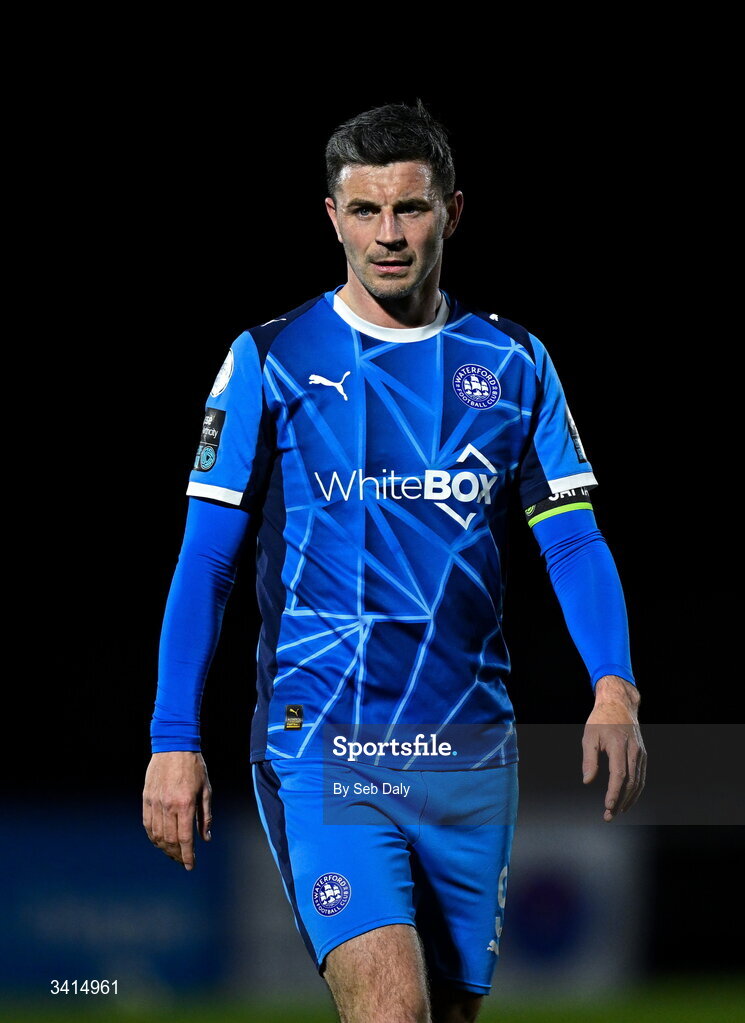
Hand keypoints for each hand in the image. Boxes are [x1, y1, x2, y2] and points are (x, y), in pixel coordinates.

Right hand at [142, 751, 212, 869]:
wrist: (174, 746)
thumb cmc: (194, 767)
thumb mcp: (206, 790)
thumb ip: (206, 816)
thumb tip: (206, 838)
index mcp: (185, 804)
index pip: (185, 838)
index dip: (187, 855)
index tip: (190, 866)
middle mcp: (168, 806)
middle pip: (170, 840)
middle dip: (177, 855)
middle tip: (182, 861)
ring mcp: (155, 802)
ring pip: (157, 834)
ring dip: (165, 848)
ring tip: (172, 854)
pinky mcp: (147, 798)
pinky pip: (147, 824)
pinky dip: (153, 836)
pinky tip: (160, 841)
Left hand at [582, 675, 645, 821]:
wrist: (619, 704)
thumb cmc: (601, 719)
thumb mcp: (589, 735)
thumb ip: (589, 759)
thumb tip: (587, 781)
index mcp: (619, 745)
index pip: (619, 775)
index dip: (614, 792)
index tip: (608, 806)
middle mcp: (633, 750)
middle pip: (630, 782)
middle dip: (620, 801)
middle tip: (609, 815)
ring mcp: (640, 753)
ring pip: (638, 782)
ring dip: (629, 799)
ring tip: (617, 811)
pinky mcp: (642, 754)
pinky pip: (641, 776)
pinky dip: (635, 790)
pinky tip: (627, 799)